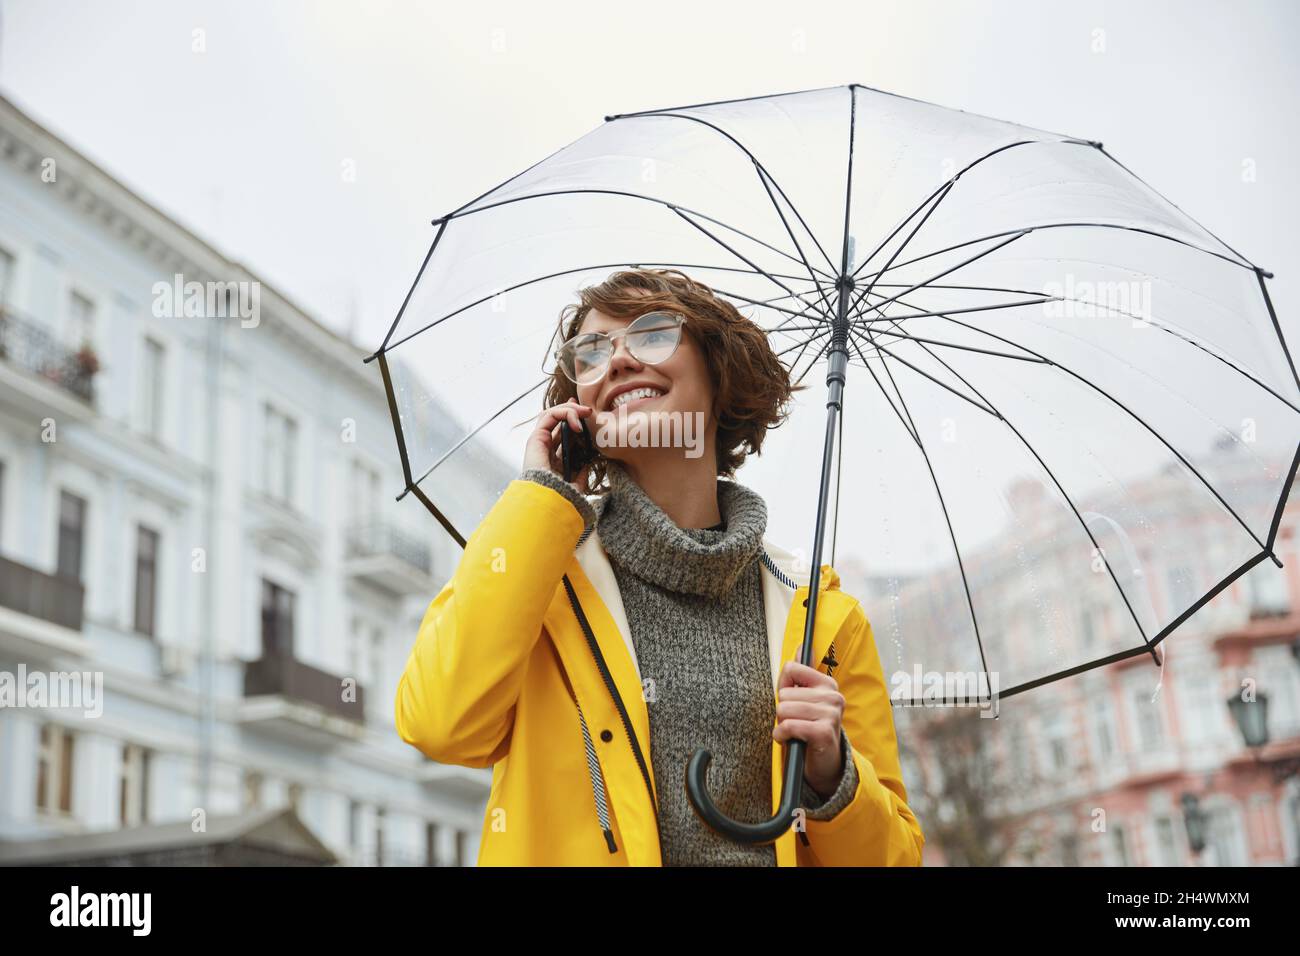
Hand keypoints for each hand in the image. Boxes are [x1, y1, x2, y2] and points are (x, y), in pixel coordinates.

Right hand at [522, 398, 594, 489]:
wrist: (549, 502)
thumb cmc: (562, 497)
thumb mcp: (577, 484)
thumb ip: (581, 473)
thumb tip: (587, 464)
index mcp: (553, 457)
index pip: (562, 432)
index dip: (572, 419)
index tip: (586, 413)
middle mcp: (544, 447)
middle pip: (557, 420)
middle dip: (573, 410)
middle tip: (589, 411)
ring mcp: (539, 442)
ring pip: (553, 414)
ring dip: (570, 409)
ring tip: (585, 413)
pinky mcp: (536, 438)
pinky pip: (549, 416)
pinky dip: (564, 414)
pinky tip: (577, 424)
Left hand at [772, 660, 844, 797]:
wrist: (825, 764)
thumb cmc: (811, 729)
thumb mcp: (805, 700)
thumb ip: (800, 674)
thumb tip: (799, 646)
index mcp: (827, 684)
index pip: (791, 669)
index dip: (783, 689)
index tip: (793, 701)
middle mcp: (833, 696)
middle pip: (784, 693)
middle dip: (783, 711)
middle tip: (796, 722)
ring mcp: (831, 714)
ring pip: (784, 710)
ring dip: (782, 725)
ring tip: (795, 732)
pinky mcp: (824, 732)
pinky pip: (788, 726)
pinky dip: (782, 736)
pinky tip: (791, 740)